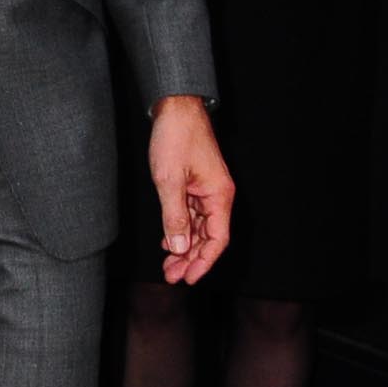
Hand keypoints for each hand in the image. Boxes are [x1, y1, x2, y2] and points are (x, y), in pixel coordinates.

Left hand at [149, 94, 233, 285]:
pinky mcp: (195, 185)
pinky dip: (181, 230)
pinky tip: (168, 242)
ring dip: (185, 248)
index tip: (188, 279)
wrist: (176, 107)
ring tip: (168, 266)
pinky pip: (192, 215)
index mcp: (219, 196)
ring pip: (199, 228)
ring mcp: (207, 190)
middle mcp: (217, 195)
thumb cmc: (175, 138)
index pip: (217, 239)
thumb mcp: (169, 180)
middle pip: (209, 237)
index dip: (204, 262)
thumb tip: (180, 248)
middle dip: (191, 259)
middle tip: (171, 276)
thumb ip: (174, 217)